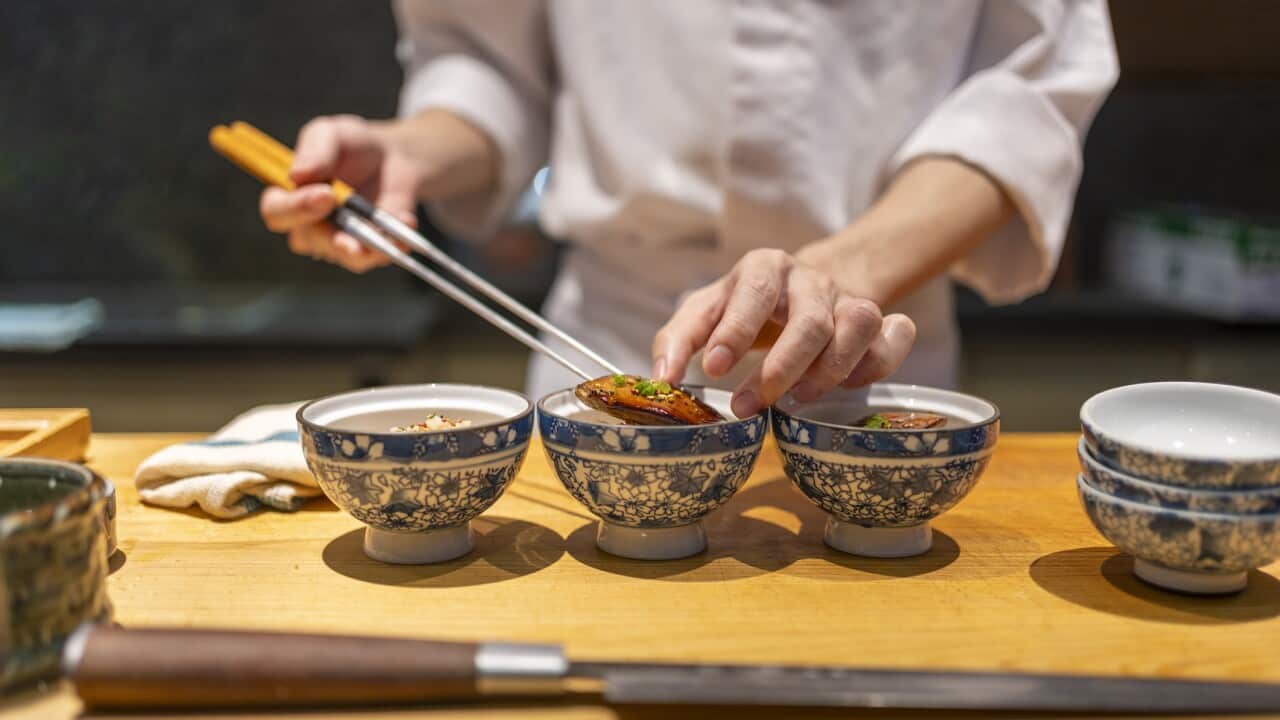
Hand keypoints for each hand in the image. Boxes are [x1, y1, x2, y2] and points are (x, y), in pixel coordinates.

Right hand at [258, 114, 423, 272]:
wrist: (394, 158)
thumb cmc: (352, 146)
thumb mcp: (331, 134)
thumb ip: (314, 150)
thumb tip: (296, 174)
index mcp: (289, 197)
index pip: (277, 212)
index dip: (296, 208)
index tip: (325, 194)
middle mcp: (310, 227)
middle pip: (307, 241)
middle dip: (328, 234)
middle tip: (356, 222)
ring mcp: (341, 243)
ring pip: (348, 256)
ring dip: (368, 246)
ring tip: (387, 230)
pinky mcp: (372, 249)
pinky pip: (381, 255)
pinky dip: (396, 241)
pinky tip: (407, 222)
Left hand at [652, 249, 915, 417]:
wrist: (796, 290)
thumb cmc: (740, 308)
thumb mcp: (702, 314)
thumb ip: (676, 341)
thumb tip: (663, 380)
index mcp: (764, 268)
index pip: (755, 292)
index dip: (737, 331)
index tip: (716, 370)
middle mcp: (810, 278)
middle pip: (810, 321)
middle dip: (779, 370)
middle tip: (748, 406)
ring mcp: (849, 298)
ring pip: (859, 326)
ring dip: (830, 371)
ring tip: (797, 399)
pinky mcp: (879, 320)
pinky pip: (897, 334)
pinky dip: (880, 361)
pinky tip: (849, 384)